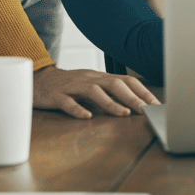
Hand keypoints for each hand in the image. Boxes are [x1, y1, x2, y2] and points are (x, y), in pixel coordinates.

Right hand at [33, 65, 160, 118]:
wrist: (38, 80)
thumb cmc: (68, 86)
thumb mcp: (91, 86)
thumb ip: (110, 93)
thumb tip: (135, 106)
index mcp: (99, 77)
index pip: (126, 81)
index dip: (142, 92)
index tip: (156, 105)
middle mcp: (89, 79)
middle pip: (114, 84)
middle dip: (132, 98)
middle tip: (146, 111)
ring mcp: (72, 86)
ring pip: (93, 91)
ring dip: (110, 103)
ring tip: (123, 114)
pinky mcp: (57, 95)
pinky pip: (68, 102)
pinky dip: (78, 109)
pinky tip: (87, 117)